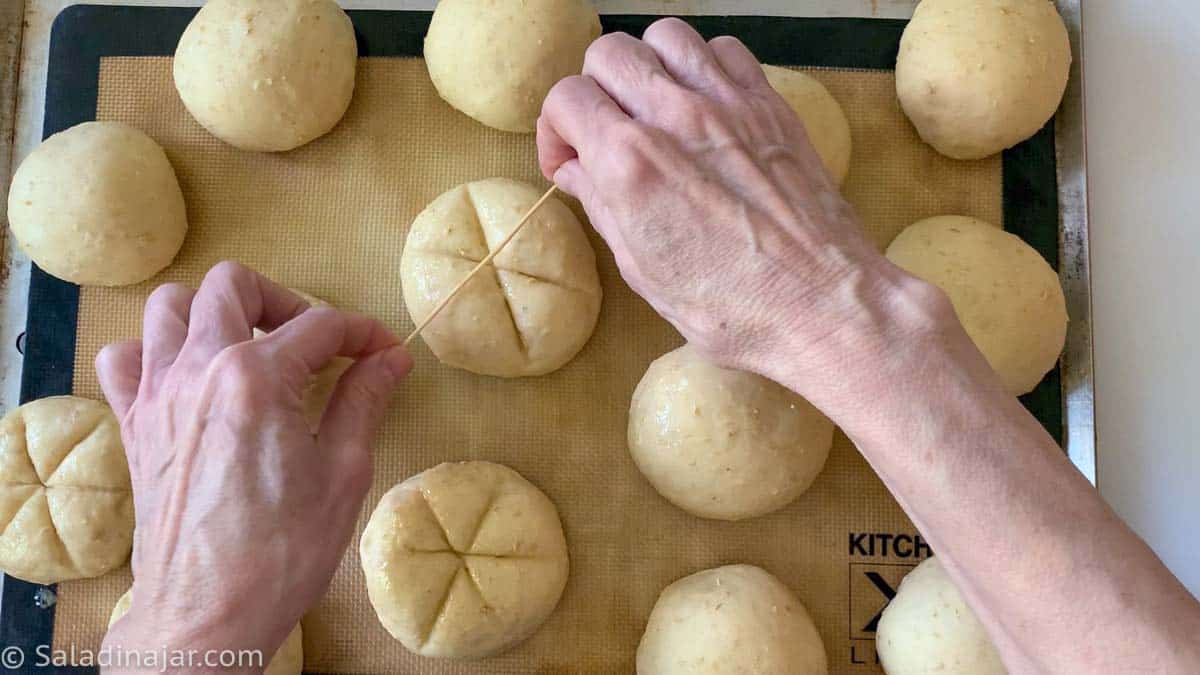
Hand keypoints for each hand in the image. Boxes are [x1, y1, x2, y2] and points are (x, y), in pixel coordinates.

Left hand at [97, 261, 411, 670]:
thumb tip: (389, 360)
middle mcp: (198, 367)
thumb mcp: (342, 472)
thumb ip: (363, 400)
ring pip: (170, 306)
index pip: (322, 324)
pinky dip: (154, 351)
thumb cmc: (282, 551)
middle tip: (315, 345)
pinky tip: (190, 378)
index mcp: (257, 375)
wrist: (206, 613)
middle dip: (285, 301)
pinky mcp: (133, 423)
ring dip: (215, 313)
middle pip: (234, 285)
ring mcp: (156, 393)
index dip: (364, 335)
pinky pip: (125, 357)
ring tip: (251, 349)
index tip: (386, 357)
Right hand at [537, 19, 946, 405]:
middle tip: (605, 131)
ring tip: (655, 107)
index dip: (555, 129)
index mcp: (630, 163)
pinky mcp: (769, 105)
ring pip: (666, 35)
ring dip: (649, 66)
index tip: (569, 160)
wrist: (822, 303)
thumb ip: (603, 206)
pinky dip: (704, 66)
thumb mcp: (643, 270)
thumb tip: (578, 172)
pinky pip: (724, 50)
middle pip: (610, 53)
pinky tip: (705, 106)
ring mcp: (727, 103)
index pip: (567, 98)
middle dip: (595, 90)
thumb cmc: (731, 308)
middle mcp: (674, 116)